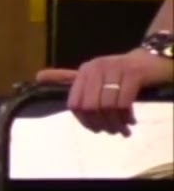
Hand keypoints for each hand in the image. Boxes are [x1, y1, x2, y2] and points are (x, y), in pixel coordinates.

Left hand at [37, 49, 173, 135]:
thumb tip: (38, 76)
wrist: (153, 59)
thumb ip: (66, 78)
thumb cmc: (120, 72)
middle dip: (100, 124)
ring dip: (115, 124)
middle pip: (90, 107)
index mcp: (84, 70)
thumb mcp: (92, 74)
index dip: (84, 121)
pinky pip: (123, 103)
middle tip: (111, 131)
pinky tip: (131, 121)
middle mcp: (97, 67)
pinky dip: (126, 116)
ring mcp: (116, 69)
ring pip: (106, 107)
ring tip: (122, 129)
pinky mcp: (134, 73)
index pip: (75, 104)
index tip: (95, 129)